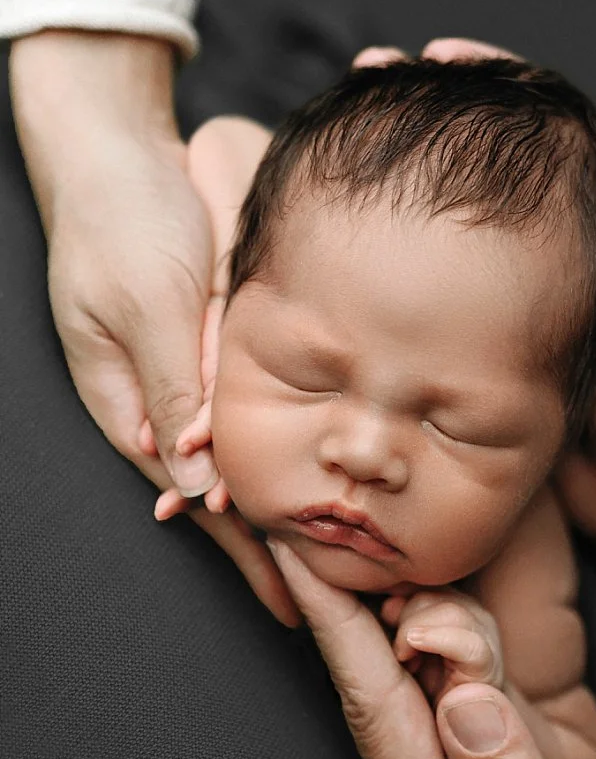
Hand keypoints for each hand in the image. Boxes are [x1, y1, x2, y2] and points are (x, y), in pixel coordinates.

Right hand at [10, 32, 297, 624]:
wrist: (117, 156)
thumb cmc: (125, 224)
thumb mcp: (150, 308)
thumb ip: (174, 391)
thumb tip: (195, 482)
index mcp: (131, 404)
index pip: (193, 497)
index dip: (243, 549)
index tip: (286, 597)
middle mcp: (157, 401)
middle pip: (215, 490)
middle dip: (260, 548)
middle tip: (312, 603)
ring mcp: (179, 376)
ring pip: (232, 455)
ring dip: (269, 507)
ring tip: (314, 558)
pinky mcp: (200, 346)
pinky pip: (237, 411)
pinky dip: (266, 449)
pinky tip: (295, 475)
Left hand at [270, 539, 595, 758]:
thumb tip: (472, 699)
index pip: (367, 697)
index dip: (332, 620)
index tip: (297, 551)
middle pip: (392, 672)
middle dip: (412, 611)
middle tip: (434, 598)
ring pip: (422, 680)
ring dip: (441, 632)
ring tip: (462, 632)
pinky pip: (445, 704)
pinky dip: (452, 658)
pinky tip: (457, 641)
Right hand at [354, 37, 595, 546]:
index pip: (539, 139)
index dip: (492, 88)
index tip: (438, 55)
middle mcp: (538, 261)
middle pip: (476, 177)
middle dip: (423, 123)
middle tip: (366, 79)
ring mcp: (498, 308)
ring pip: (443, 235)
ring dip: (396, 189)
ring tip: (341, 141)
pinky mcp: (470, 356)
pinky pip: (429, 304)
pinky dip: (391, 272)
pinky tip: (348, 244)